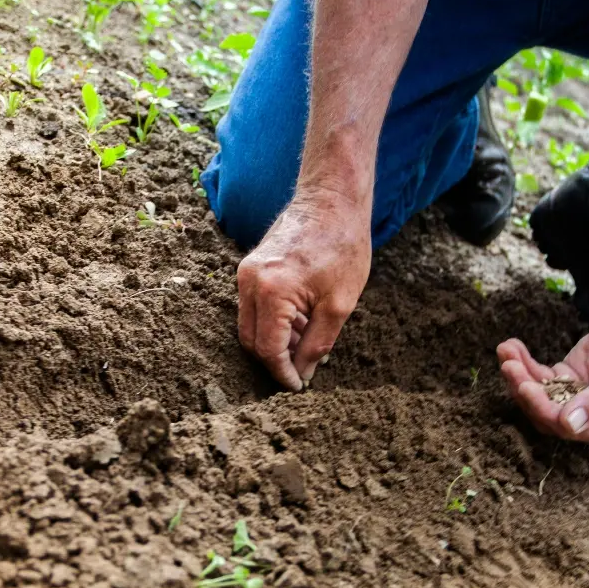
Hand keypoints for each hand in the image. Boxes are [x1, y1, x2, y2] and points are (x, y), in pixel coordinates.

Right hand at [237, 187, 371, 390]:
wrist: (332, 201)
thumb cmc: (342, 247)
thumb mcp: (339, 305)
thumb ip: (317, 344)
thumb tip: (302, 373)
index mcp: (271, 291)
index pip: (268, 349)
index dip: (282, 373)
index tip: (298, 387)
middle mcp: (249, 282)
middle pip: (251, 340)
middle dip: (275, 360)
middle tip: (302, 371)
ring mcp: (245, 272)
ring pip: (250, 325)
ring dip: (274, 341)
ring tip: (307, 342)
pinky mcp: (249, 267)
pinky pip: (253, 306)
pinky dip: (272, 322)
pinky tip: (300, 322)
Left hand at [496, 308, 588, 441]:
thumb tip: (569, 425)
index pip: (569, 428)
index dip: (544, 410)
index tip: (526, 387)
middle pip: (547, 413)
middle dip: (525, 391)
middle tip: (510, 367)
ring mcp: (575, 396)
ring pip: (538, 394)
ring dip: (519, 375)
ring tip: (505, 352)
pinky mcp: (566, 376)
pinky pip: (539, 375)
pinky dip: (523, 362)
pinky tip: (511, 346)